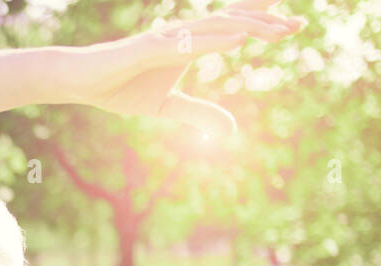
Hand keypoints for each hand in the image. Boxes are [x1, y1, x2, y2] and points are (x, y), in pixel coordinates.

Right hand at [69, 0, 306, 136]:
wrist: (81, 81)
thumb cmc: (119, 87)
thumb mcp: (165, 107)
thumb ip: (198, 114)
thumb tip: (232, 132)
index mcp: (188, 44)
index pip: (234, 26)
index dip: (264, 22)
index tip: (294, 26)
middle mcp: (182, 34)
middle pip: (233, 20)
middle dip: (267, 19)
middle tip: (299, 25)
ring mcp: (166, 38)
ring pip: (216, 26)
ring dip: (248, 26)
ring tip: (276, 31)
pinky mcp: (148, 47)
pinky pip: (186, 43)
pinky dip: (214, 40)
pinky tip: (238, 40)